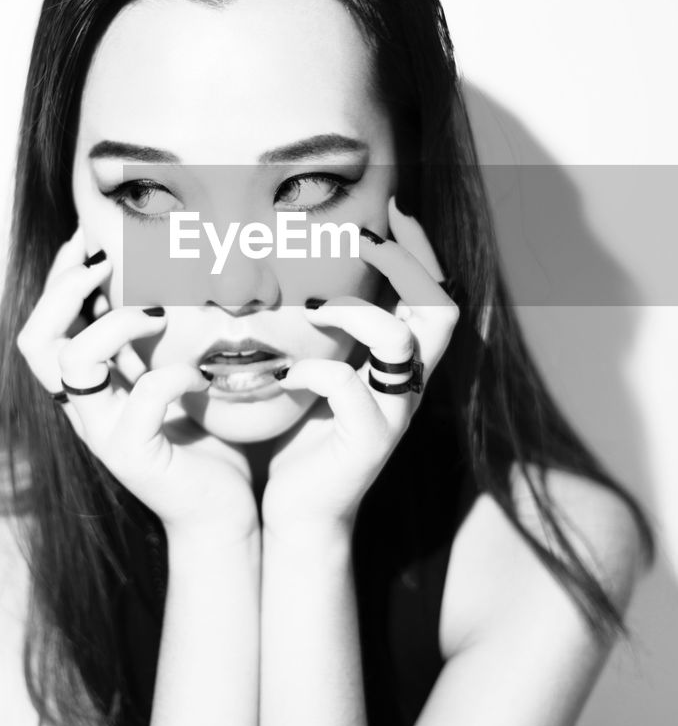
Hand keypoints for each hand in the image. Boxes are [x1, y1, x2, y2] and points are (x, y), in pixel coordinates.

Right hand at [17, 226, 259, 546]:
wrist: (224, 516)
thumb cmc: (209, 444)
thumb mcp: (177, 380)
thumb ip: (162, 343)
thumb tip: (178, 278)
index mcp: (89, 390)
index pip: (44, 327)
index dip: (59, 280)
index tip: (90, 241)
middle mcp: (84, 411)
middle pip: (36, 342)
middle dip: (64, 289)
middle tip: (106, 262)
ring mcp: (104, 434)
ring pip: (74, 363)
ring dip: (115, 324)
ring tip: (159, 315)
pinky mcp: (134, 456)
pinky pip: (143, 399)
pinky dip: (174, 375)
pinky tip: (202, 377)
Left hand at [260, 194, 459, 539]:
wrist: (300, 512)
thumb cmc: (301, 438)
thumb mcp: (315, 372)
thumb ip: (321, 333)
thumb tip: (290, 277)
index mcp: (399, 364)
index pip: (433, 295)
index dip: (421, 252)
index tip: (393, 212)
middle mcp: (408, 384)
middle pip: (441, 311)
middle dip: (406, 267)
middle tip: (363, 244)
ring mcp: (394, 412)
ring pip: (400, 341)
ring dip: (353, 313)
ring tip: (312, 311)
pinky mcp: (370, 441)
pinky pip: (348, 386)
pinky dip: (312, 371)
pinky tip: (284, 376)